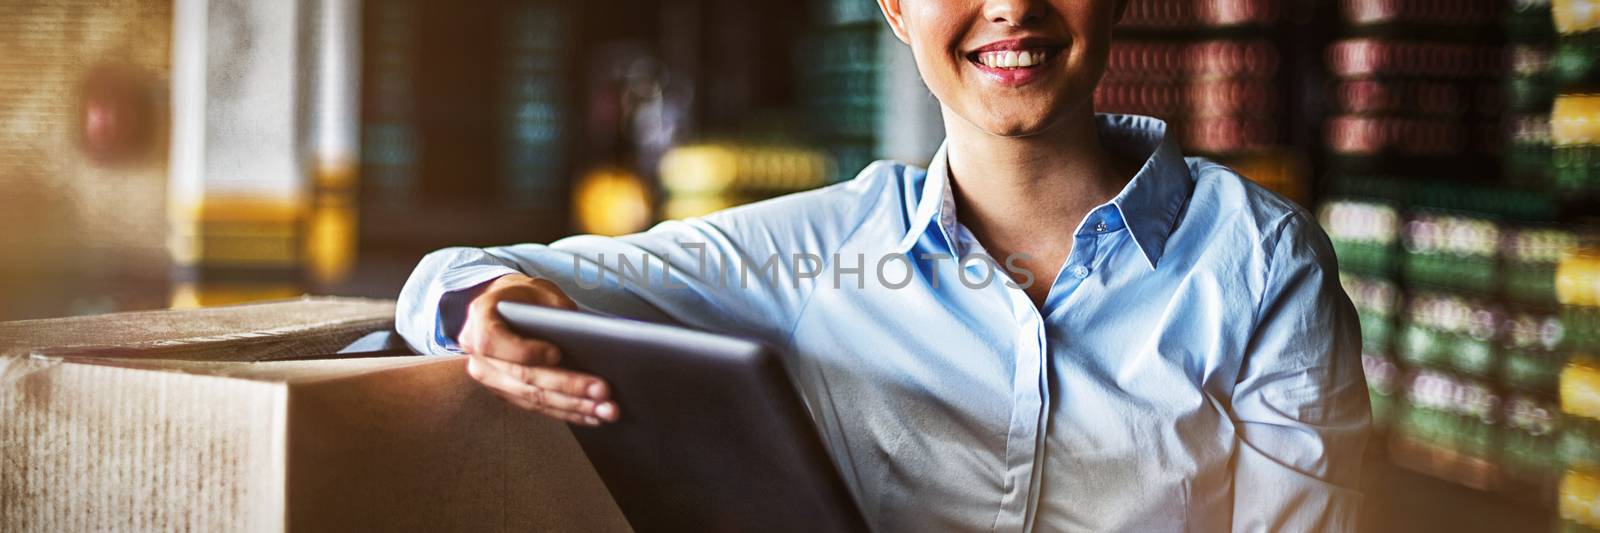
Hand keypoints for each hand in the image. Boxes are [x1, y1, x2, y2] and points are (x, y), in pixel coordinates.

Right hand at [459, 273, 618, 425]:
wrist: (506, 308)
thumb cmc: (526, 297)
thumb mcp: (540, 290)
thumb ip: (556, 310)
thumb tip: (588, 337)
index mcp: (481, 319)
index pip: (494, 342)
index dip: (526, 351)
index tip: (557, 354)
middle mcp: (478, 355)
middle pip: (523, 377)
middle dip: (567, 386)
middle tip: (602, 391)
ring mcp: (490, 379)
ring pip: (533, 398)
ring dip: (573, 406)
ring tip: (606, 410)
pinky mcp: (506, 395)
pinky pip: (537, 407)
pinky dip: (567, 412)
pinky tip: (593, 416)